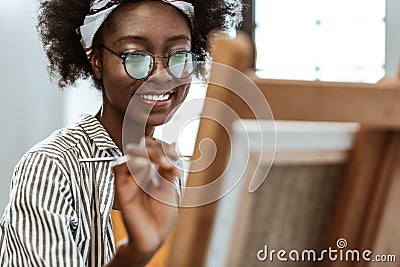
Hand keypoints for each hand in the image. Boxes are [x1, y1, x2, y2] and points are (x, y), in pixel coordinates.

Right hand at [107, 138, 179, 265]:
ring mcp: (129, 178)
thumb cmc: (162, 214)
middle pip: (142, 145)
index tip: (177, 156)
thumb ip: (169, 167)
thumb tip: (173, 144)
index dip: (164, 146)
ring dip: (149, 153)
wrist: (155, 236)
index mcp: (151, 168)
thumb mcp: (171, 186)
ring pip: (131, 152)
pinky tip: (146, 167)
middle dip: (158, 149)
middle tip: (170, 162)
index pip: (153, 145)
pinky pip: (118, 167)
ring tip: (163, 164)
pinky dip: (131, 162)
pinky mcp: (121, 187)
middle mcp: (139, 170)